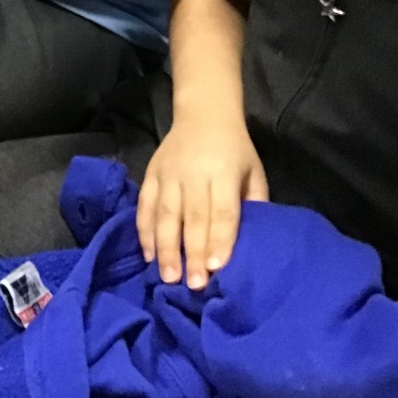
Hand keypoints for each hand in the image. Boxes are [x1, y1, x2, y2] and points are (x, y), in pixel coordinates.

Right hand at [137, 118, 266, 287]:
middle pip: (192, 217)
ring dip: (165, 248)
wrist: (204, 112)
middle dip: (191, 253)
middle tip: (193, 285)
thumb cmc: (235, 148)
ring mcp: (168, 173)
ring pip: (164, 214)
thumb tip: (252, 243)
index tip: (215, 267)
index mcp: (223, 171)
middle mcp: (193, 173)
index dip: (219, 239)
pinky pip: (145, 205)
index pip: (221, 210)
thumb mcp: (253, 171)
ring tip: (167, 277)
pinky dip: (144, 231)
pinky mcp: (151, 173)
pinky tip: (148, 255)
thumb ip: (253, 203)